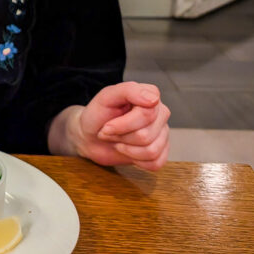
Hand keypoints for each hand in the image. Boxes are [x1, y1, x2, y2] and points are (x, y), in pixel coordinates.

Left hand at [49, 82, 170, 170]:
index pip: (147, 114)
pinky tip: (128, 151)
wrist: (90, 136)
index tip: (108, 124)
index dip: (123, 124)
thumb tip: (154, 99)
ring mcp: (162, 133)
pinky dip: (136, 161)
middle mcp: (160, 113)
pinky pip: (155, 163)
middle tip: (109, 131)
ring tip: (117, 140)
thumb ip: (129, 90)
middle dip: (121, 136)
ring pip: (151, 151)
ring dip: (127, 149)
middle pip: (146, 135)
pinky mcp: (161, 152)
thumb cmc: (98, 115)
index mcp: (150, 95)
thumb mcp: (106, 97)